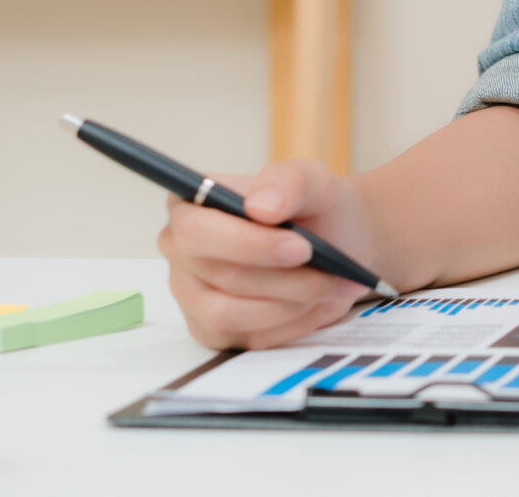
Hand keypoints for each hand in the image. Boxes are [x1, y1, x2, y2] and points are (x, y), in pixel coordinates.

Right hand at [157, 159, 381, 349]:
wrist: (336, 243)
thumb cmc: (313, 208)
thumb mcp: (312, 180)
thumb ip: (288, 182)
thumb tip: (258, 206)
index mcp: (190, 205)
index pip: (195, 231)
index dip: (247, 244)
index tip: (301, 247)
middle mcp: (181, 251)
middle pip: (221, 276)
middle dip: (282, 278)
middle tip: (328, 272)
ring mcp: (192, 294)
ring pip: (231, 314)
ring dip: (289, 303)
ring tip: (328, 286)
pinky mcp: (211, 329)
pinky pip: (246, 337)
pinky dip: (290, 323)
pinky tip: (315, 304)